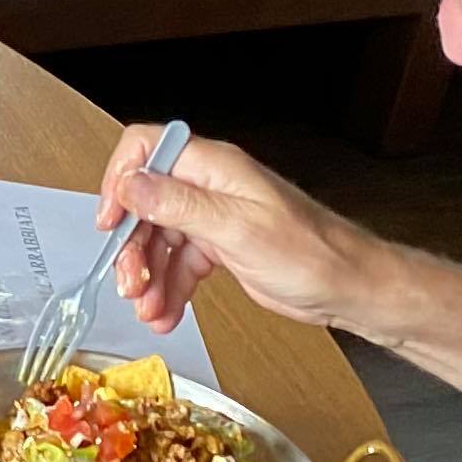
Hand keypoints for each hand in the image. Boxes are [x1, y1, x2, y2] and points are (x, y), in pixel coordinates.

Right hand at [97, 127, 391, 338]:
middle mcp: (210, 187)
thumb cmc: (312, 253)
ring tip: (148, 307)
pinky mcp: (222, 247)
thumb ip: (178, 204)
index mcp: (213, 167)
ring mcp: (215, 217)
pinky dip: (169, 288)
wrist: (350, 287)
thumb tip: (130, 184)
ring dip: (147, 274)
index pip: (146, 149)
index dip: (119, 180)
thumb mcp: (236, 228)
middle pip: (145, 203)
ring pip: (159, 238)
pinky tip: (165, 312)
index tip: (111, 221)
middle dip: (133, 246)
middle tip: (130, 282)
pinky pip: (180, 263)